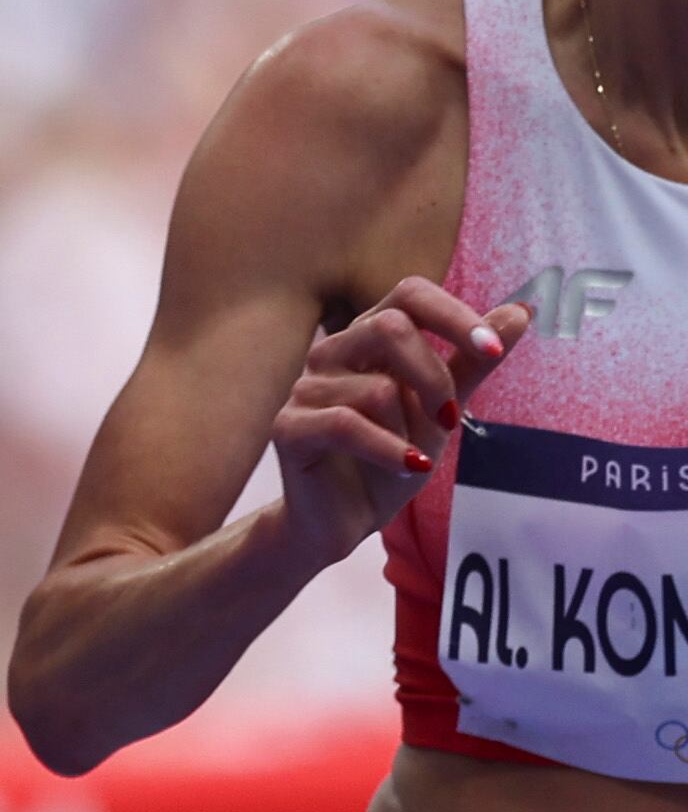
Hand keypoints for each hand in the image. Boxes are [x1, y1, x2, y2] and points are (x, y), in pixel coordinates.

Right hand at [270, 277, 528, 567]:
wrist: (345, 517)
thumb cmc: (389, 457)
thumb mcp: (442, 409)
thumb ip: (472, 362)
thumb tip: (521, 311)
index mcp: (367, 338)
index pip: (409, 293)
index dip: (454, 315)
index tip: (493, 350)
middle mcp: (332, 352)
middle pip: (391, 327)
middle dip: (434, 378)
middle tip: (448, 420)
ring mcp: (306, 388)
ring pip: (377, 388)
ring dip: (410, 432)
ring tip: (409, 457)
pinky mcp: (290, 427)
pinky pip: (347, 425)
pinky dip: (389, 451)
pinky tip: (405, 467)